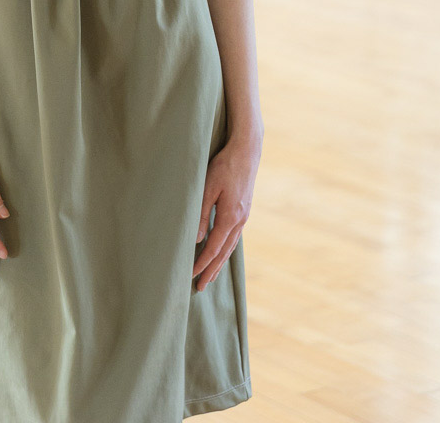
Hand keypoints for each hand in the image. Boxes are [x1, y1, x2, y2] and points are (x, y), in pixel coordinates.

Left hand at [192, 131, 261, 290]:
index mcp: (230, 217)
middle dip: (211, 270)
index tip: (192, 276)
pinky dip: (225, 249)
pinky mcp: (244, 211)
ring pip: (230, 246)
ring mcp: (244, 216)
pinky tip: (221, 252)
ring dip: (219, 263)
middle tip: (200, 288)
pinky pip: (234, 237)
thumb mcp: (208, 187)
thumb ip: (202, 214)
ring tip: (209, 277)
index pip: (214, 247)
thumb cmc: (224, 166)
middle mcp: (239, 221)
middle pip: (224, 252)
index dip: (202, 263)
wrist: (247, 151)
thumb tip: (197, 239)